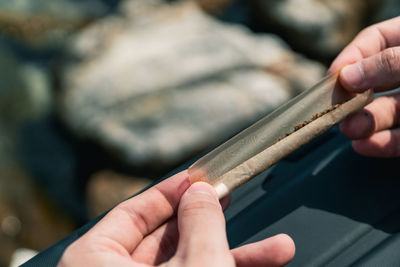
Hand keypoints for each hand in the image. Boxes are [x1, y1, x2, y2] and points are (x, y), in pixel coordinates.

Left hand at [58, 170, 294, 266]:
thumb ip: (200, 222)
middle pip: (165, 239)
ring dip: (231, 256)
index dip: (170, 192)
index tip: (199, 177)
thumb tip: (201, 190)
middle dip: (208, 222)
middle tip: (231, 200)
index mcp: (94, 263)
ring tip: (277, 248)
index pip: (134, 212)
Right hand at [329, 16, 399, 156]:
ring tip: (349, 130)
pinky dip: (384, 143)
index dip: (351, 57)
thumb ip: (390, 62)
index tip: (333, 78)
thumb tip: (347, 76)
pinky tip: (367, 146)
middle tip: (334, 109)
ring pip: (387, 112)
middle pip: (374, 81)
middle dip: (352, 98)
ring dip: (364, 123)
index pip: (375, 41)